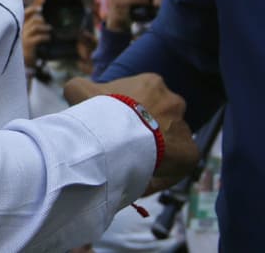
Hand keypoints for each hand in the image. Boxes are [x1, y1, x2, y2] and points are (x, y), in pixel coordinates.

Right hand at [22, 4, 50, 69]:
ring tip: (49, 30)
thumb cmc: (20, 53)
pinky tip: (48, 38)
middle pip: (32, 20)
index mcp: (16, 29)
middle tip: (45, 23)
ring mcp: (23, 37)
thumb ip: (27, 30)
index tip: (39, 9)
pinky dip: (45, 36)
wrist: (16, 66)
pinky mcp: (28, 44)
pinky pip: (39, 37)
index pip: (23, 15)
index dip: (31, 10)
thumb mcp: (22, 40)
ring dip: (45, 27)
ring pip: (36, 26)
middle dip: (40, 20)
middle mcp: (18, 31)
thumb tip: (38, 20)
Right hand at [64, 74, 197, 194]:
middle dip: (144, 132)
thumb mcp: (80, 91)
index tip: (114, 129)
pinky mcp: (190, 152)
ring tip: (133, 166)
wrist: (119, 139)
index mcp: (152, 84)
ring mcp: (183, 127)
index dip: (127, 115)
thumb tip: (74, 90)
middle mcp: (173, 101)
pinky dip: (163, 172)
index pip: (142, 98)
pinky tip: (145, 180)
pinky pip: (175, 165)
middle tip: (124, 149)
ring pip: (168, 142)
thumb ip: (79, 88)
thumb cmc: (102, 114)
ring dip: (154, 152)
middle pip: (158, 119)